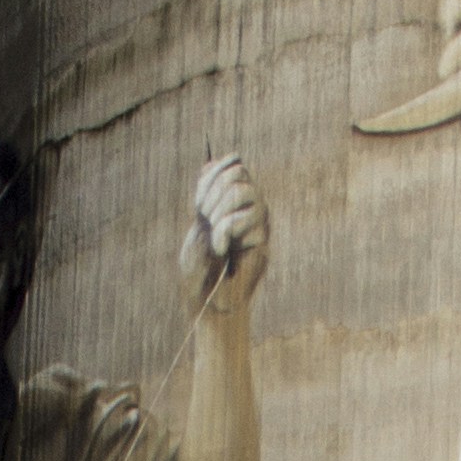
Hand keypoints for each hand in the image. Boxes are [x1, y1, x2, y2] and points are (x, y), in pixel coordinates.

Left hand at [182, 155, 268, 313]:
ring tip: (214, 236)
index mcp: (232, 197)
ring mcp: (258, 219)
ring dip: (219, 212)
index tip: (198, 208)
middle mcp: (250, 204)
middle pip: (237, 171)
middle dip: (212, 195)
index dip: (210, 178)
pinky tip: (221, 250)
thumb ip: (208, 190)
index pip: (230, 163)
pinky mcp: (262, 237)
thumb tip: (219, 160)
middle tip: (205, 223)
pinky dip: (223, 232)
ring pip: (241, 189)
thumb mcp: (197, 222)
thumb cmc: (199, 266)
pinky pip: (241, 217)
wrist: (207, 300)